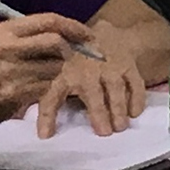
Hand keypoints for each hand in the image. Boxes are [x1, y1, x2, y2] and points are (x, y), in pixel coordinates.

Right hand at [0, 14, 88, 126]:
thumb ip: (26, 38)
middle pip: (56, 42)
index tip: (88, 35)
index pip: (48, 20)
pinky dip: (51, 91)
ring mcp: (9, 70)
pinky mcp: (13, 92)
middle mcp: (5, 46)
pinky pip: (47, 88)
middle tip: (78, 60)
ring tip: (53, 78)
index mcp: (2, 31)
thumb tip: (66, 36)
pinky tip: (43, 93)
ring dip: (60, 75)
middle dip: (71, 51)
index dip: (73, 26)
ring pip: (55, 67)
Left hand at [33, 45, 148, 139]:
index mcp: (63, 75)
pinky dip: (137, 98)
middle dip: (98, 112)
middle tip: (104, 133)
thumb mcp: (57, 71)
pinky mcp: (129, 66)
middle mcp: (87, 70)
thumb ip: (46, 93)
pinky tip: (135, 113)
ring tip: (121, 126)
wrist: (104, 34)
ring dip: (119, 108)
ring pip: (115, 88)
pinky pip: (135, 83)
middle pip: (93, 93)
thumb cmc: (77, 61)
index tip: (45, 135)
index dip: (47, 116)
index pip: (52, 95)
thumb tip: (32, 123)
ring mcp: (110, 67)